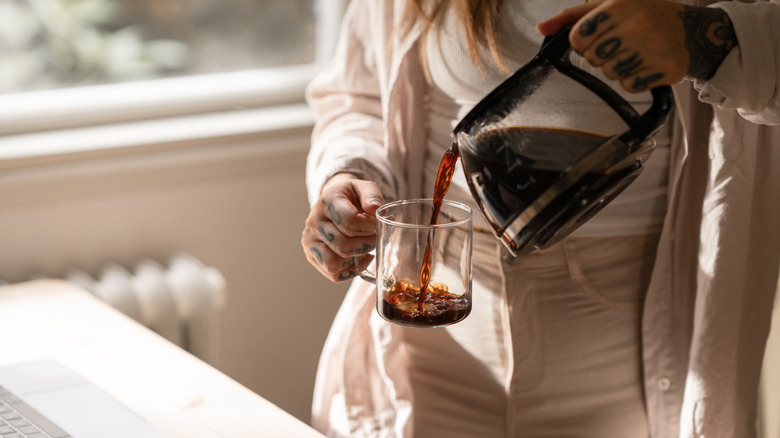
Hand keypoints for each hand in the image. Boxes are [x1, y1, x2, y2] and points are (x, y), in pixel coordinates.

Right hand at [301, 173, 383, 281]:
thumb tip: (374, 208)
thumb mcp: (363, 188)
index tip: (376, 224)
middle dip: (366, 245)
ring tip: (364, 248)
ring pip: (333, 263)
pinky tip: (358, 257)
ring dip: (356, 259)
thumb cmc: (352, 198)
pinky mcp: (312, 257)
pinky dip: (351, 270)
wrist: (335, 204)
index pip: (349, 221)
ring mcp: (310, 241)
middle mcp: (313, 222)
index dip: (370, 227)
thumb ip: (372, 194)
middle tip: (374, 238)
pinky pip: (333, 274)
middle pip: (343, 245)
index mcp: (326, 202)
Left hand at [536, 0, 737, 91]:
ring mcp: (654, 46)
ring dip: (616, 68)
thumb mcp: (607, 6)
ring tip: (633, 54)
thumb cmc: (643, 15)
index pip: (578, 37)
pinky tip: (644, 65)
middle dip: (601, 56)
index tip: (598, 37)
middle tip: (619, 45)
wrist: (689, 29)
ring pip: (610, 74)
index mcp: (620, 4)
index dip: (583, 42)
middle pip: (593, 58)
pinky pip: (629, 86)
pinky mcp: (666, 68)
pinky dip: (633, 80)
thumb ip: (571, 18)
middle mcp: (638, 24)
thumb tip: (541, 28)